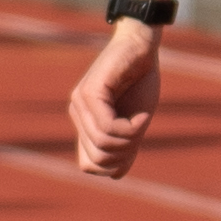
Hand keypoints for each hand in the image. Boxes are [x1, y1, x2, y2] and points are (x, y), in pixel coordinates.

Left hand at [63, 17, 164, 176]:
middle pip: (97, 160)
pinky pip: (109, 127)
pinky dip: (133, 128)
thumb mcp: (134, 121)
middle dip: (125, 154)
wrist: (143, 45)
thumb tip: (115, 175)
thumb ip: (123, 145)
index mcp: (85, 122)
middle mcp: (77, 113)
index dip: (116, 164)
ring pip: (104, 144)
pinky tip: (143, 116)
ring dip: (131, 139)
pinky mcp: (91, 92)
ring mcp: (81, 102)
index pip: (90, 165)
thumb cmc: (140, 79)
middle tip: (139, 132)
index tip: (134, 145)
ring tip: (142, 120)